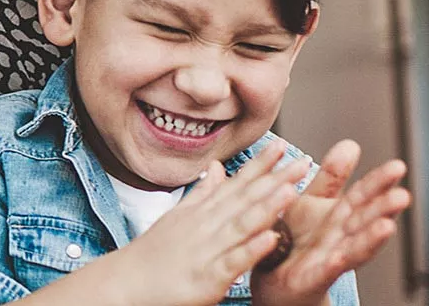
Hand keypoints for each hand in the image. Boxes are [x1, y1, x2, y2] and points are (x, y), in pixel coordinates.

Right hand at [110, 141, 309, 305]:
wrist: (126, 283)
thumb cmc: (153, 253)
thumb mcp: (177, 216)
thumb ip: (202, 193)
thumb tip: (217, 167)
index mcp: (202, 213)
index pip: (236, 183)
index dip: (260, 164)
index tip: (283, 145)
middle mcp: (206, 226)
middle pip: (245, 199)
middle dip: (275, 180)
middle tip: (302, 161)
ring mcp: (207, 250)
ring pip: (241, 225)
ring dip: (267, 207)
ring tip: (291, 189)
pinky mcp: (207, 278)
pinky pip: (233, 262)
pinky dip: (252, 250)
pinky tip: (271, 238)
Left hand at [251, 140, 410, 305]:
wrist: (273, 279)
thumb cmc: (295, 239)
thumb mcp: (311, 201)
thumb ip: (331, 177)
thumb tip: (351, 144)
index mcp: (339, 216)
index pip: (362, 196)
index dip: (379, 183)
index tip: (398, 167)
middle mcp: (340, 237)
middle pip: (364, 221)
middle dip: (383, 209)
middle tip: (402, 196)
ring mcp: (329, 259)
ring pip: (354, 248)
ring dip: (371, 239)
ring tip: (387, 226)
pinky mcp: (312, 279)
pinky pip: (324, 271)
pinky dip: (334, 264)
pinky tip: (341, 257)